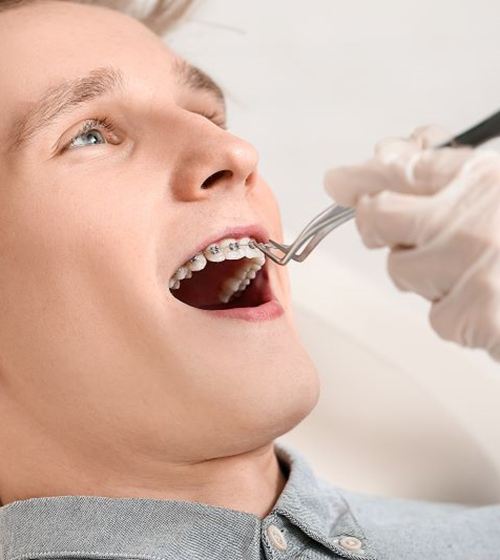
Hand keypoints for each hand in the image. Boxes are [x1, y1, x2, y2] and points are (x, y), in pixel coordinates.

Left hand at [323, 125, 499, 361]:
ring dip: (430, 276)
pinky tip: (494, 305)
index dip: (362, 179)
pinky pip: (438, 317)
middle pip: (378, 219)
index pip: (397, 170)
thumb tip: (385, 153)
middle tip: (425, 235)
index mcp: (483, 177)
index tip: (340, 182)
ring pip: (402, 272)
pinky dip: (460, 315)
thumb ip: (442, 168)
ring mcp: (473, 266)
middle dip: (389, 228)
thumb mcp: (496, 184)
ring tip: (481, 273)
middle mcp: (471, 215)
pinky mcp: (478, 315)